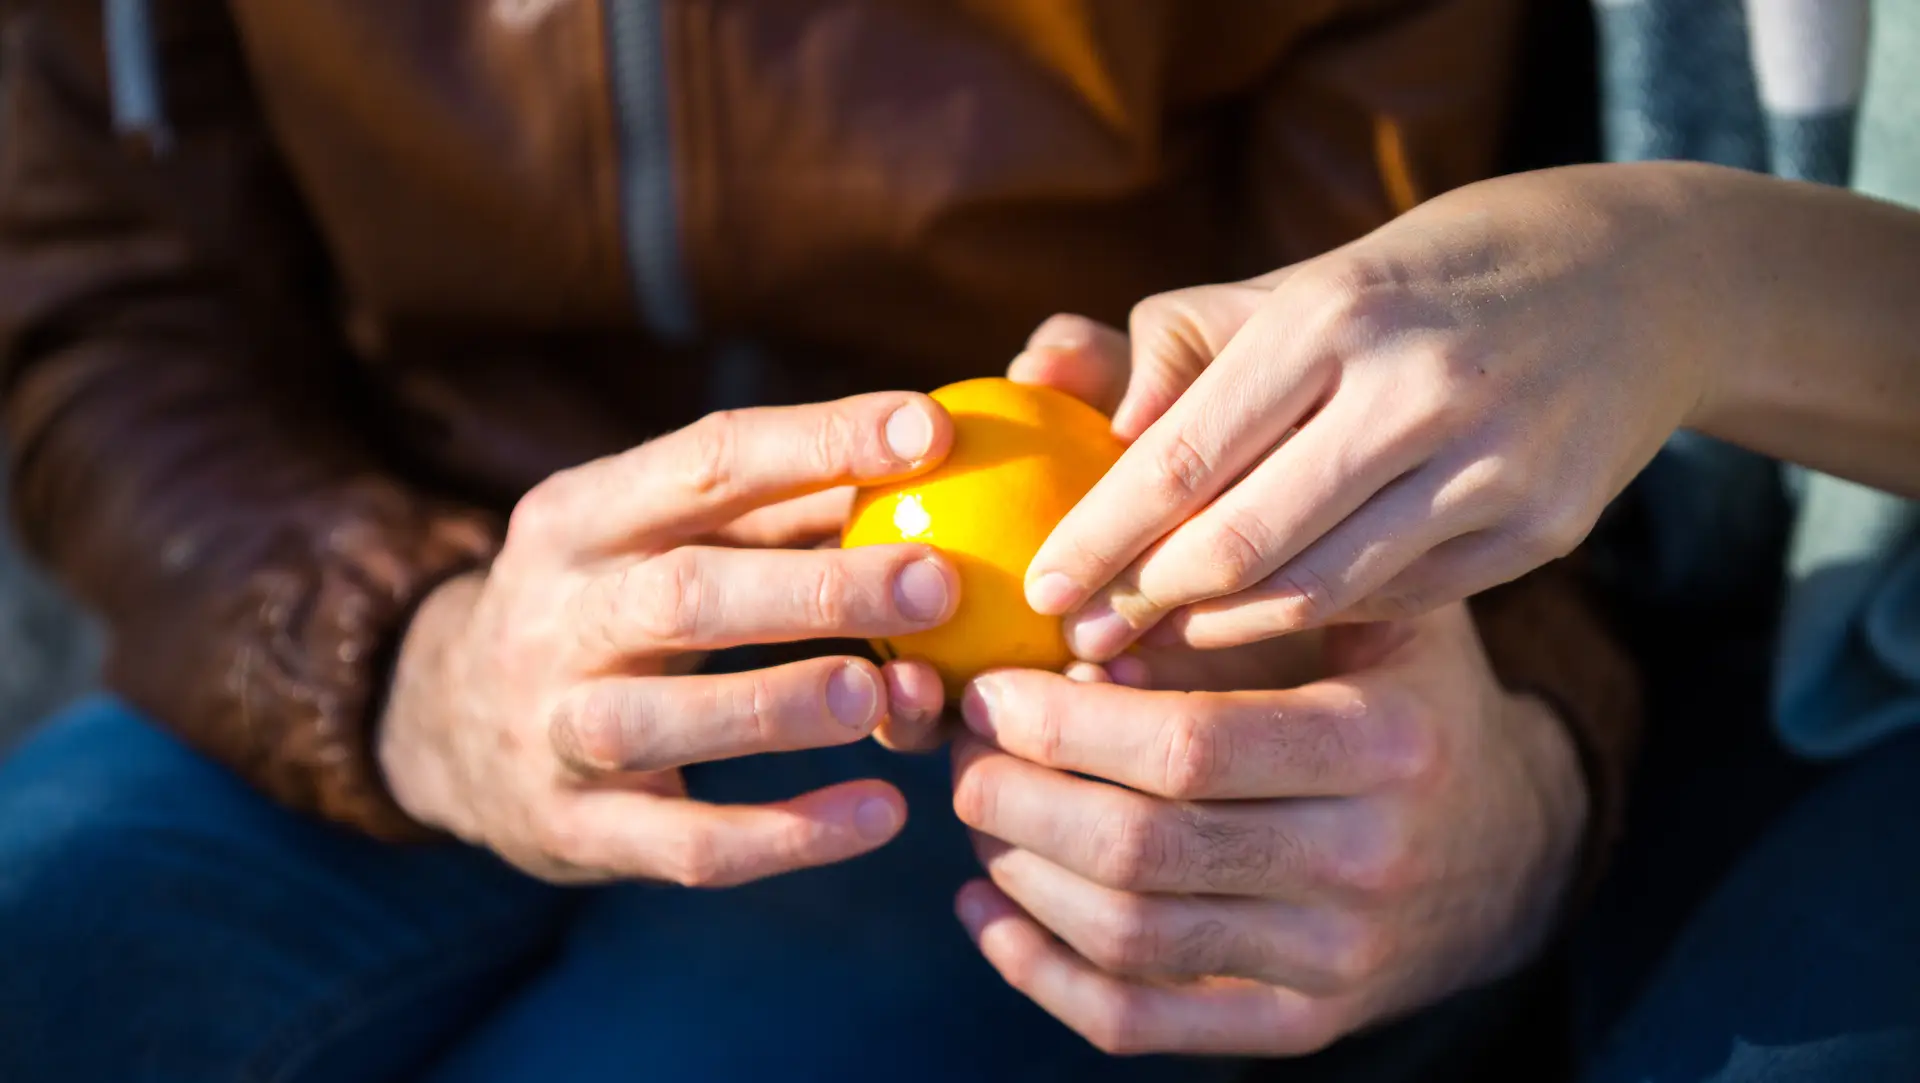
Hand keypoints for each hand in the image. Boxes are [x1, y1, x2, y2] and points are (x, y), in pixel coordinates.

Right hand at [376, 393, 960, 883]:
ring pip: (664, 720)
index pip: (705, 460)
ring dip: (783, 706)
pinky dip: (787, 835)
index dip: (818, 443)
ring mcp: (556, 729)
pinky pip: (686, 843)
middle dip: (815, 589)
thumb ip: (779, 511)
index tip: (929, 434)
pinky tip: (881, 814)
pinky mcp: (575, 830)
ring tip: (890, 696)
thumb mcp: (656, 537)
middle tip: (937, 584)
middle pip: (684, 593)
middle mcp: (556, 616)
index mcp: (581, 516)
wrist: (443, 727)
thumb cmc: (606, 606)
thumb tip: (927, 455)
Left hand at [950, 605, 1586, 1055]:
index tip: (992, 690)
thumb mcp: (1368, 613)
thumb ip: (1243, 600)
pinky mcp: (1301, 1025)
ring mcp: (1336, 961)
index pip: (1190, 747)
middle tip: (961, 751)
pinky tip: (987, 914)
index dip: (1065, 723)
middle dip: (1019, 797)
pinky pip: (1142, 1022)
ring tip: (976, 811)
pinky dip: (1043, 974)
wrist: (1512, 846)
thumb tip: (1080, 624)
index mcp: (1385, 743)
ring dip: (1019, 874)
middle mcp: (1368, 863)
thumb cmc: (1408, 696)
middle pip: (1144, 849)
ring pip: (1130, 936)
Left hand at [1023, 167, 1724, 657]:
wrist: (1639, 279)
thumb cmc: (1422, 283)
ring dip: (1219, 633)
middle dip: (1145, 603)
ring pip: (1317, 591)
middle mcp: (1416, 389)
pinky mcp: (1542, 529)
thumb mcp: (1306, 283)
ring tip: (1156, 644)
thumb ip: (1190, 348)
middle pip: (1241, 543)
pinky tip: (1265, 626)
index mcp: (1335, 313)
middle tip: (1084, 639)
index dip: (1100, 535)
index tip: (1041, 588)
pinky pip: (1396, 601)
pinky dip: (1316, 618)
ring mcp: (1492, 465)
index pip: (1183, 454)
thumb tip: (1102, 431)